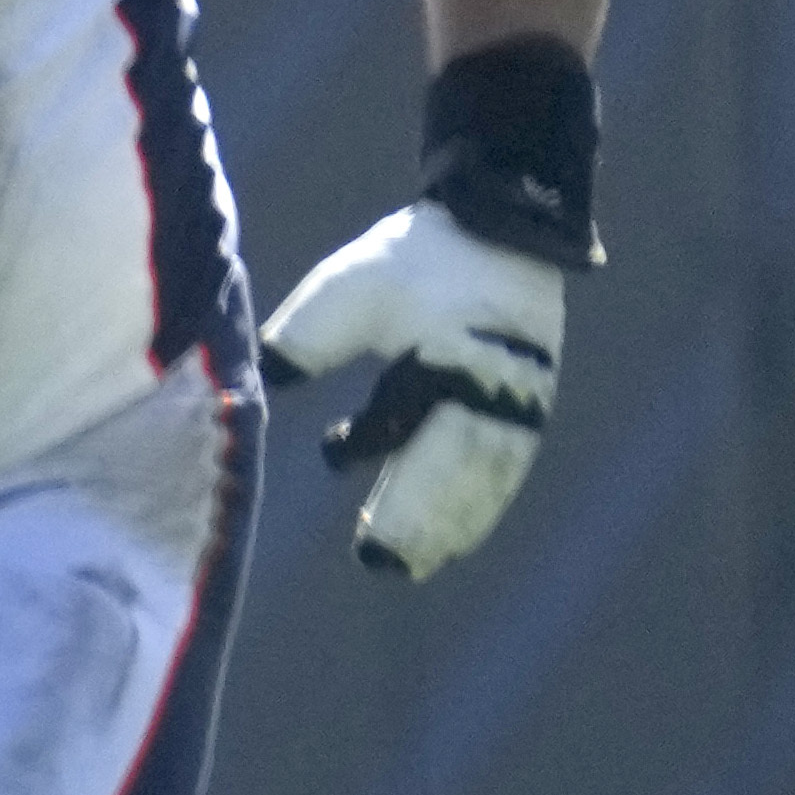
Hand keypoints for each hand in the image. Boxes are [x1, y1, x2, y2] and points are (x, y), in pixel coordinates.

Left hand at [263, 203, 563, 577]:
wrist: (501, 229)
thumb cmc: (416, 262)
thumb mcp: (349, 289)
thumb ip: (307, 338)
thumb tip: (263, 379)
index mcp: (442, 357)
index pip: (400, 416)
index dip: (366, 441)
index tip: (332, 451)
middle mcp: (488, 387)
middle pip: (450, 465)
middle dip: (416, 516)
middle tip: (380, 562)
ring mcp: (518, 400)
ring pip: (482, 477)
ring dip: (448, 523)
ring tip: (412, 565)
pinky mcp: (531, 408)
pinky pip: (507, 469)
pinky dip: (480, 506)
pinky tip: (455, 540)